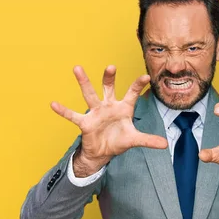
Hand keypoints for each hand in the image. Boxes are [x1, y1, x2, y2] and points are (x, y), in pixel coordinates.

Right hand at [51, 65, 167, 176]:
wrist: (103, 152)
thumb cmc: (119, 141)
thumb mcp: (135, 140)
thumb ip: (148, 140)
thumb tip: (165, 144)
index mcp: (123, 108)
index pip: (132, 94)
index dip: (139, 86)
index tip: (147, 77)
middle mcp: (109, 106)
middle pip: (108, 88)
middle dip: (109, 78)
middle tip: (111, 66)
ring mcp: (96, 113)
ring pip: (89, 94)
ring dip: (84, 82)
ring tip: (77, 68)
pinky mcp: (85, 123)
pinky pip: (73, 115)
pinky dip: (63, 111)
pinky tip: (53, 104)